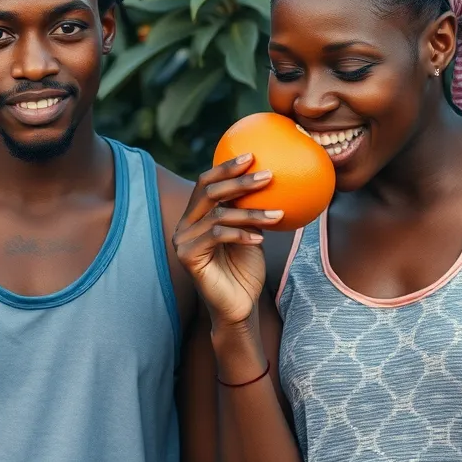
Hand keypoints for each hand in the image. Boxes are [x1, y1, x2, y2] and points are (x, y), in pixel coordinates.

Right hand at [172, 154, 281, 328]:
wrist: (239, 307)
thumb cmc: (246, 271)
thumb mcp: (251, 233)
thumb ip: (251, 210)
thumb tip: (274, 179)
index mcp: (196, 216)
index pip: (205, 183)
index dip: (226, 167)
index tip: (253, 155)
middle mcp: (185, 225)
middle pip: (209, 192)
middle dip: (239, 180)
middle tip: (267, 175)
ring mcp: (183, 240)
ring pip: (218, 214)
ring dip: (252, 212)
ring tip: (278, 214)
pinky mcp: (188, 256)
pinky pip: (217, 235)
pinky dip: (242, 234)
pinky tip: (262, 237)